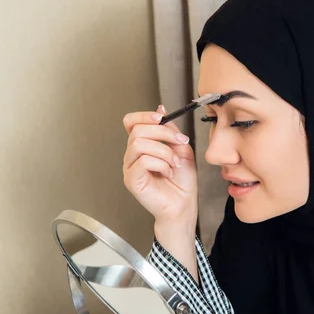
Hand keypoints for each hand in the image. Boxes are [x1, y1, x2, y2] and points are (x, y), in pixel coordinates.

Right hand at [122, 105, 197, 227]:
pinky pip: (142, 161)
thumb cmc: (182, 181)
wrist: (184, 204)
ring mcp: (130, 167)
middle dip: (163, 133)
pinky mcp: (131, 180)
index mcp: (142, 145)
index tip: (162, 117)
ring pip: (139, 144)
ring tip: (174, 163)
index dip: (143, 115)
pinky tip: (168, 172)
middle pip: (137, 130)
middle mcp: (132, 155)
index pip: (131, 122)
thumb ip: (170, 130)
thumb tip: (161, 109)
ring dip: (164, 151)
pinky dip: (161, 163)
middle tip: (180, 143)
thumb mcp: (181, 148)